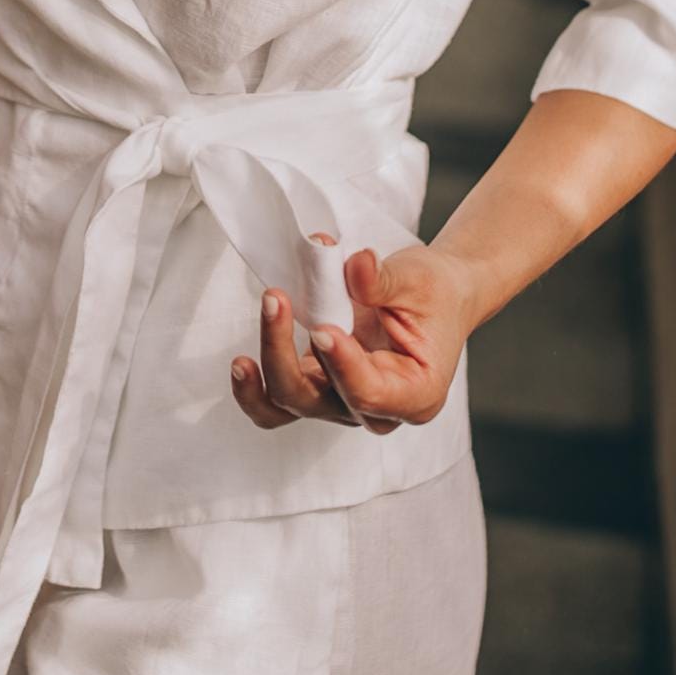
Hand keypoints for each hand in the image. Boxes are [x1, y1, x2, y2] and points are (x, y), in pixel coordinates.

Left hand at [229, 240, 473, 436]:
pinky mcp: (319, 386)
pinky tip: (243, 365)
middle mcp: (378, 409)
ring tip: (240, 359)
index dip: (341, 366)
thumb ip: (383, 280)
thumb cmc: (432, 293)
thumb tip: (354, 266)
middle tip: (275, 298)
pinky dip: (259, 386)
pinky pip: (280, 399)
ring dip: (264, 379)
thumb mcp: (417, 279)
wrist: (435, 296)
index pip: (370, 394)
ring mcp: (344, 401)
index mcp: (415, 393)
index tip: (321, 329)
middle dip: (286, 357)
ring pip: (292, 406)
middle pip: (319, 402)